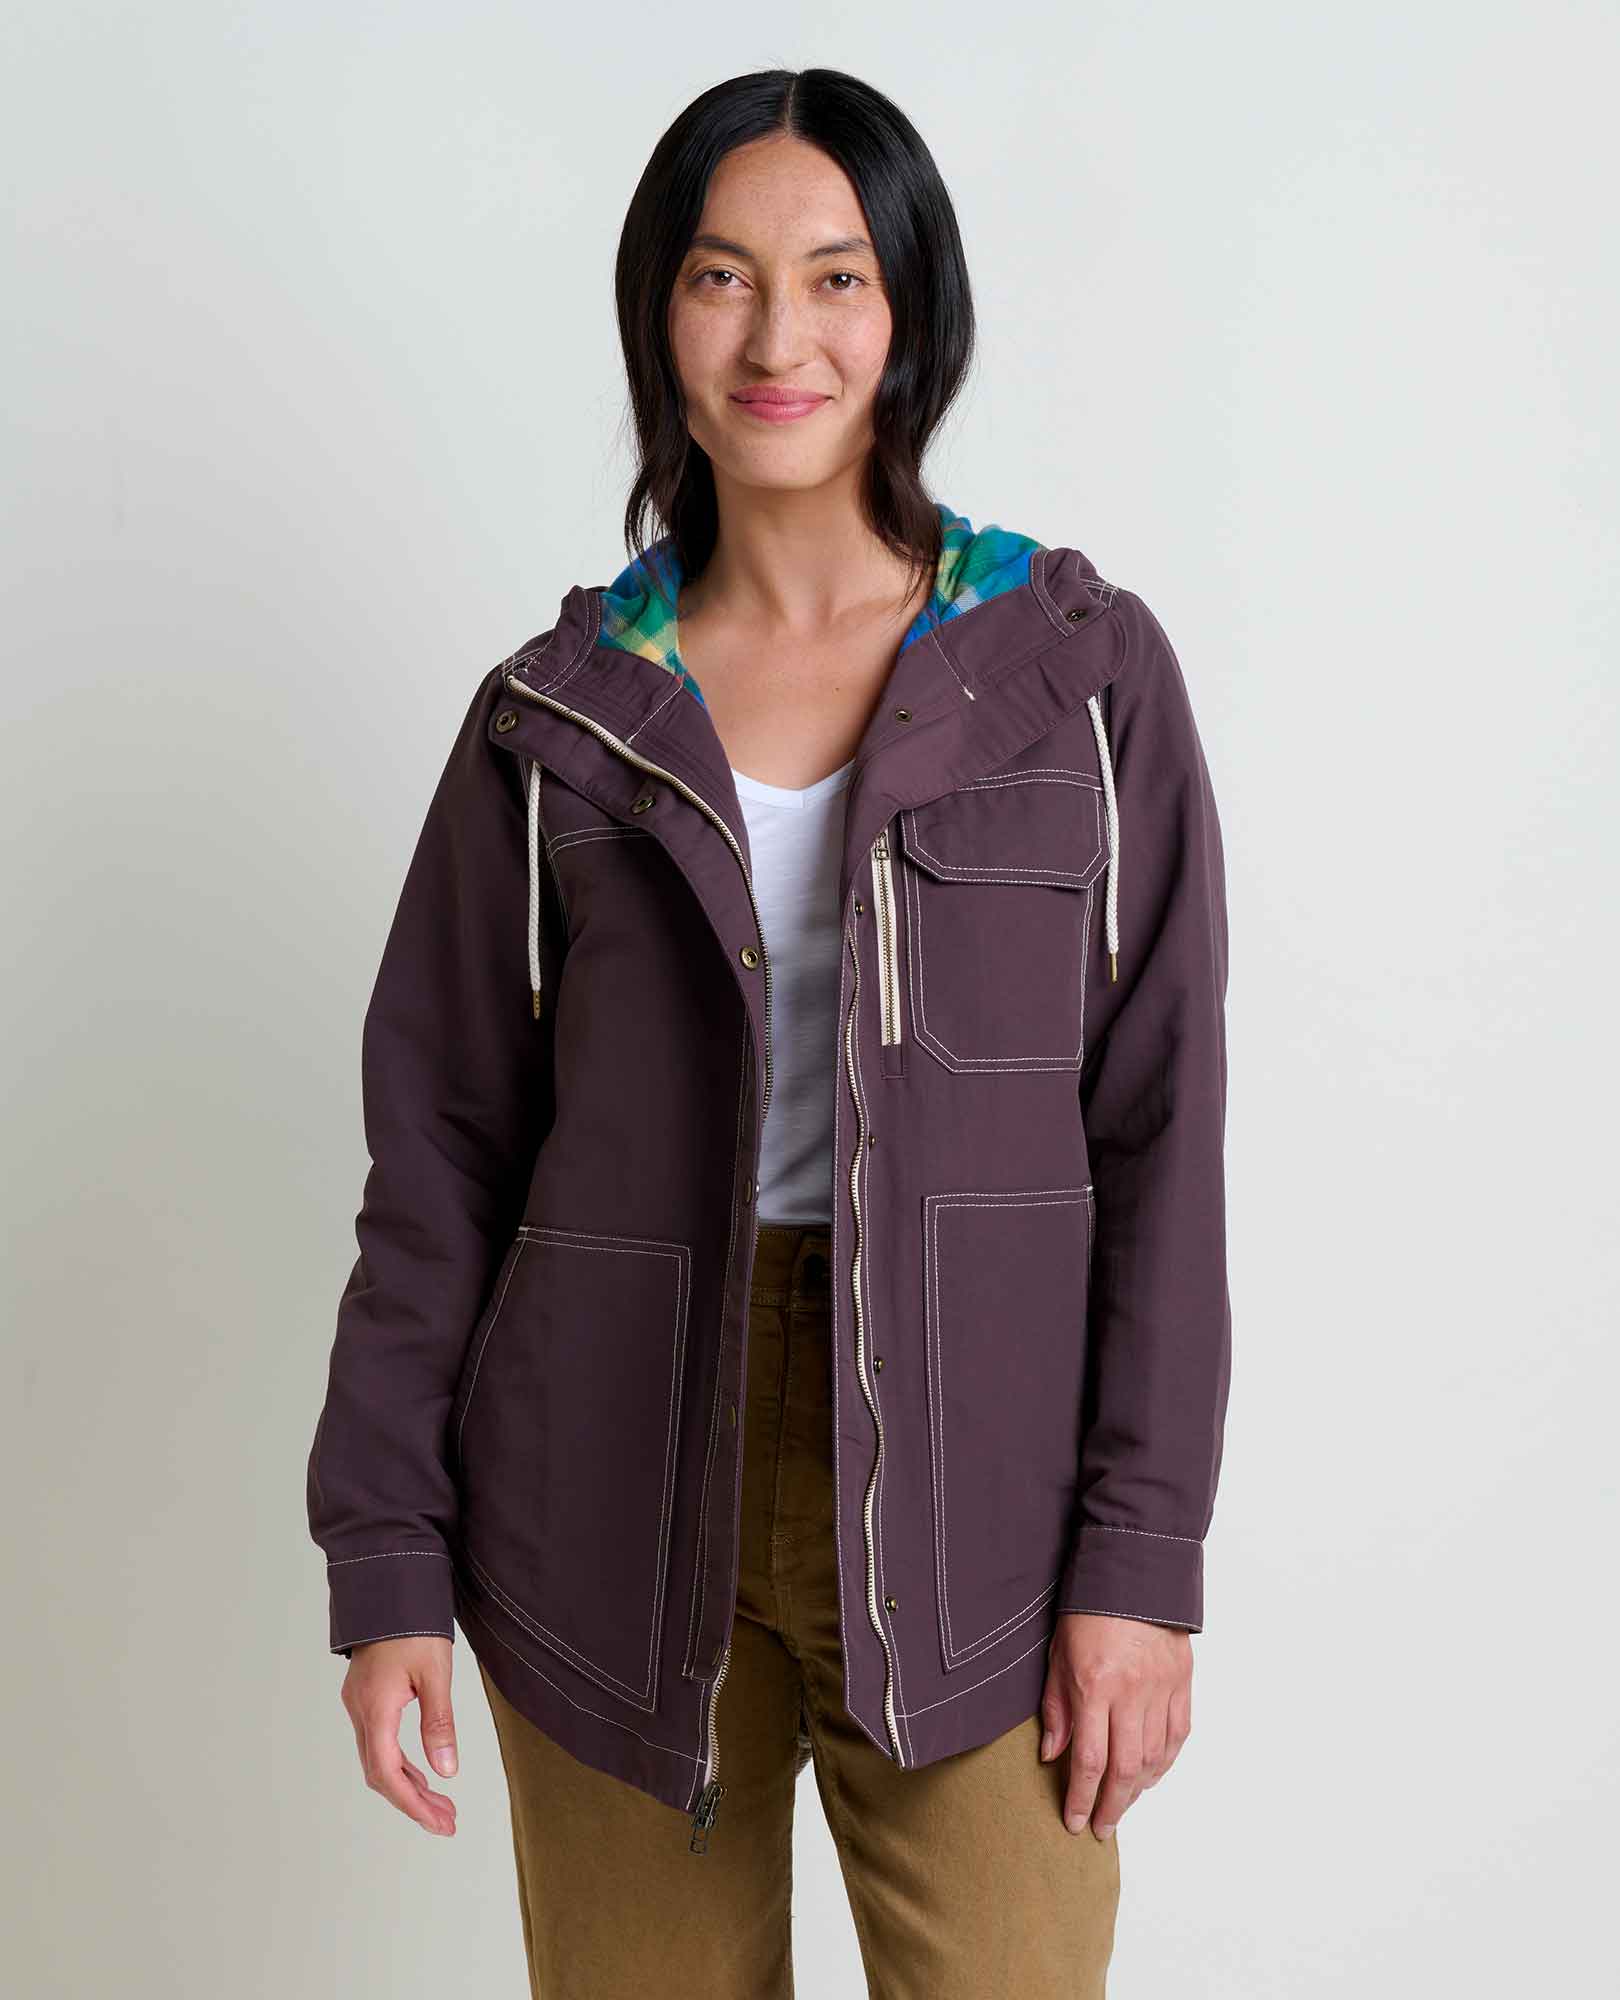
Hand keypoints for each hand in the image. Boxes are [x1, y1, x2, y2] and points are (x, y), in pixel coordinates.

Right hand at [340, 1635, 459, 1835]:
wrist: (388, 1586)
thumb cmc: (414, 1624)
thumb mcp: (436, 1672)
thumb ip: (439, 1722)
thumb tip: (447, 1771)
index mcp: (375, 1708)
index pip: (387, 1773)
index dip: (412, 1804)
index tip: (439, 1823)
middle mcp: (360, 1711)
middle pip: (381, 1773)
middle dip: (413, 1801)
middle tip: (447, 1822)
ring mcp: (359, 1704)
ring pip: (378, 1760)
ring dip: (408, 1785)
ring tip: (442, 1805)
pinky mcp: (365, 1697)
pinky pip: (379, 1743)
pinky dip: (400, 1763)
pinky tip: (422, 1773)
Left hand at [1039, 1611, 1191, 1839]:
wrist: (1132, 1572)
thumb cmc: (1087, 1611)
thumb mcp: (1058, 1655)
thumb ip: (1056, 1708)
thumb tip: (1053, 1756)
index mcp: (1095, 1686)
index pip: (1089, 1760)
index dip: (1080, 1798)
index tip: (1073, 1822)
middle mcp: (1132, 1693)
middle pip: (1125, 1769)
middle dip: (1111, 1806)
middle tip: (1100, 1828)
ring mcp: (1162, 1688)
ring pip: (1154, 1758)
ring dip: (1138, 1789)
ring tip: (1121, 1804)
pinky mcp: (1183, 1681)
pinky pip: (1177, 1736)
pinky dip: (1164, 1762)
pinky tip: (1150, 1775)